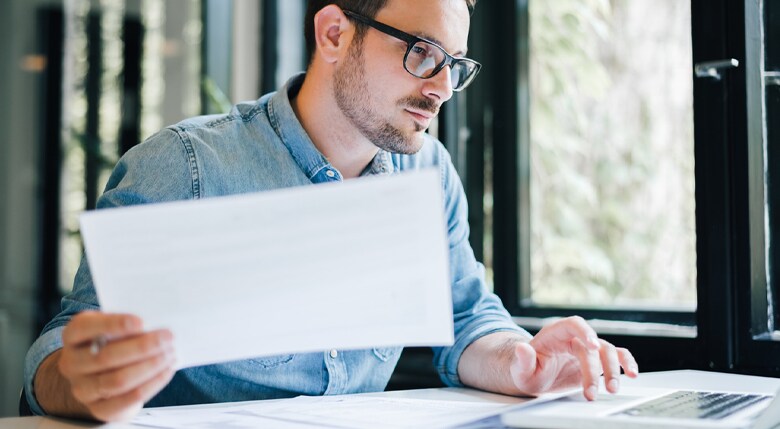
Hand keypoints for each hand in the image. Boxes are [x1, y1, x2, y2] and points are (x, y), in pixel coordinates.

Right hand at [57, 311, 175, 420]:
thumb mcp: (113, 327)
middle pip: (106, 356)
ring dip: (149, 366)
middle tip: (167, 337)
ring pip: (118, 380)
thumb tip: (155, 323)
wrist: (100, 376)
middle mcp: (71, 363)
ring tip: (170, 354)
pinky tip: (166, 371)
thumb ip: (127, 323)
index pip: (84, 328)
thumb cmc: (112, 343)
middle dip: (142, 347)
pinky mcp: (99, 408)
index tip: (140, 322)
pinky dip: (151, 384)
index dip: (113, 324)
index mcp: (72, 336)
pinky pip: (127, 399)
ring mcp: (82, 389)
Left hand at [509, 316, 637, 399]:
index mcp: (555, 333)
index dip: (585, 332)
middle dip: (595, 370)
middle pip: (592, 346)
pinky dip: (626, 363)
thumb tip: (521, 348)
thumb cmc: (527, 370)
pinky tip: (632, 373)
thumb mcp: (520, 369)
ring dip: (613, 370)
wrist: (535, 377)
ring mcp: (587, 349)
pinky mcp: (596, 361)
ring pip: (608, 352)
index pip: (574, 324)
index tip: (593, 346)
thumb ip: (523, 359)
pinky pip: (616, 357)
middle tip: (592, 392)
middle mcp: (574, 338)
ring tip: (612, 389)